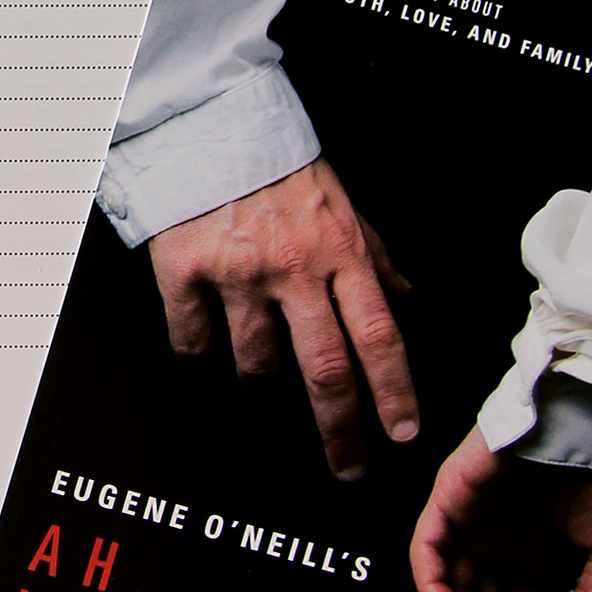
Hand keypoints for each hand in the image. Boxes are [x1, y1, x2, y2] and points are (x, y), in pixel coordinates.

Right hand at [147, 157, 414, 477]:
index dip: (394, 391)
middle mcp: (294, 267)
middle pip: (326, 368)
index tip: (403, 433)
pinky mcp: (185, 271)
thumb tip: (406, 295)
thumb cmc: (277, 163)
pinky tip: (205, 365)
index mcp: (340, 249)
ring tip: (268, 409)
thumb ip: (372, 253)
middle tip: (349, 467)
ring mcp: (237, 273)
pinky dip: (200, 359)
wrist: (205, 123)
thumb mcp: (340, 202)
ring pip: (258, 364)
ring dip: (266, 397)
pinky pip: (193, 339)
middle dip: (341, 430)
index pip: (379, 335)